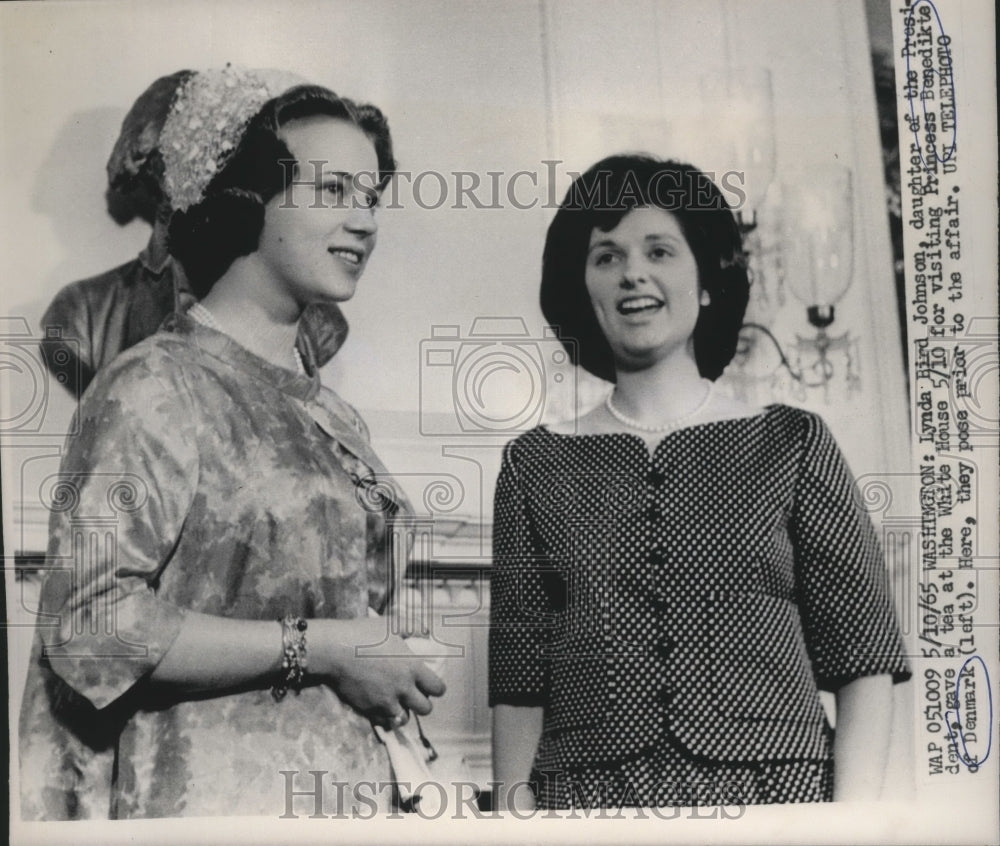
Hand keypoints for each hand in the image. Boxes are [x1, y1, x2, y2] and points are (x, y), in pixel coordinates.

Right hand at [309, 617, 445, 726]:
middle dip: (423, 703)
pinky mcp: (368, 709)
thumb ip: (414, 627)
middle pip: (425, 708)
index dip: (437, 688)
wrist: (335, 650)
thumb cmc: (364, 633)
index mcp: (412, 668)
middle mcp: (402, 688)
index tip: (431, 685)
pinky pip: (384, 722)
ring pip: (405, 719)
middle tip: (415, 695)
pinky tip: (382, 708)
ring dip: (404, 712)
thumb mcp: (392, 623)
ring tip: (398, 703)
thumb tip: (427, 632)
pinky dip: (386, 718)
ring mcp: (385, 701)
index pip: (437, 688)